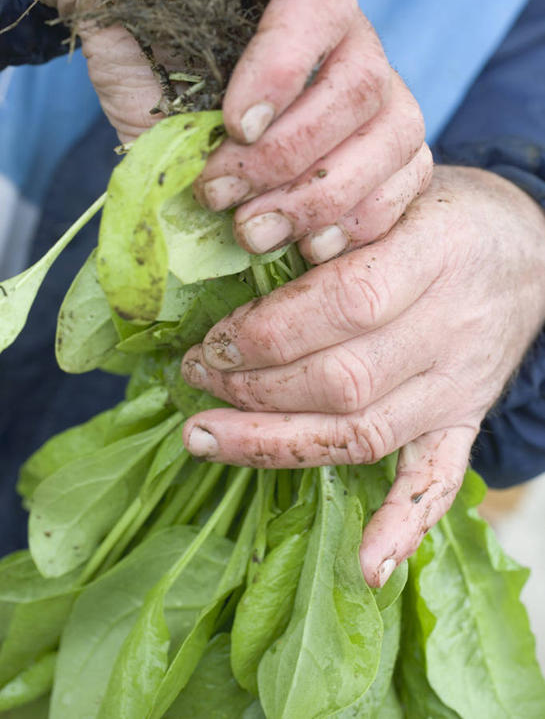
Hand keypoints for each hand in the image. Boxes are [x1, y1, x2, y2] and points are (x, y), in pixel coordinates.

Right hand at [0, 0, 429, 251]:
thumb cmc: (150, 82)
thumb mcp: (192, 165)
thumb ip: (226, 208)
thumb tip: (243, 272)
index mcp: (348, 115)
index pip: (405, 164)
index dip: (369, 215)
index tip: (311, 252)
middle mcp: (354, 60)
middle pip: (397, 129)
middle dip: (322, 195)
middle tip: (251, 230)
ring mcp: (336, 6)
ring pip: (367, 80)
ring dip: (294, 150)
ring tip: (226, 180)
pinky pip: (319, 7)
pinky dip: (280, 73)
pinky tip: (238, 115)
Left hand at [181, 166, 544, 586]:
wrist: (524, 251)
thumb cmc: (442, 215)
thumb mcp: (396, 190)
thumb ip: (335, 222)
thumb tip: (240, 252)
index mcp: (437, 252)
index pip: (347, 303)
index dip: (269, 330)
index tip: (213, 339)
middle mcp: (451, 328)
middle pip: (346, 379)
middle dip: (255, 389)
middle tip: (197, 378)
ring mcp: (458, 385)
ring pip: (366, 433)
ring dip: (277, 445)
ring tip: (205, 437)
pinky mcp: (462, 419)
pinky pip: (439, 480)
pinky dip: (403, 526)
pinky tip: (366, 566)